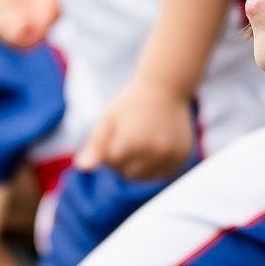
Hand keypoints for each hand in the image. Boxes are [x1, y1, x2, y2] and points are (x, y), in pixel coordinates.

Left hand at [75, 77, 194, 181]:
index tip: (117, 130)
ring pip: (144, 178)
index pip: (110, 163)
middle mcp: (155, 152)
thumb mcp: (109, 119)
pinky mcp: (182, 158)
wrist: (167, 87)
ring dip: (138, 165)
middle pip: (127, 173)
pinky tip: (156, 146)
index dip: (109, 147)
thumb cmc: (132, 103)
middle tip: (130, 134)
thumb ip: (96, 145)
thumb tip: (82, 168)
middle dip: (123, 159)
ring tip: (142, 140)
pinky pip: (161, 175)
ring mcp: (171, 156)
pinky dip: (155, 166)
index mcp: (132, 142)